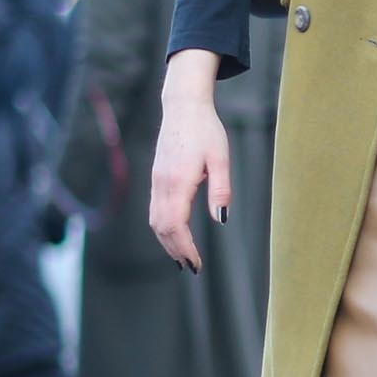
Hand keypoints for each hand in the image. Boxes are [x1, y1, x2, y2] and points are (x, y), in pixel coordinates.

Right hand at [149, 52, 230, 273]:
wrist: (183, 108)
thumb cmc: (206, 131)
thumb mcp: (221, 159)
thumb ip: (220, 190)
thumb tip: (221, 219)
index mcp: (177, 182)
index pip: (175, 225)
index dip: (184, 248)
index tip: (195, 264)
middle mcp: (161, 185)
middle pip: (161, 228)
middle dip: (175, 251)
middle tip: (191, 268)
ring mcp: (156, 182)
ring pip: (154, 221)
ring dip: (167, 242)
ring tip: (183, 258)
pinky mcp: (156, 179)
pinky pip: (154, 210)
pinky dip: (162, 228)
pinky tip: (174, 235)